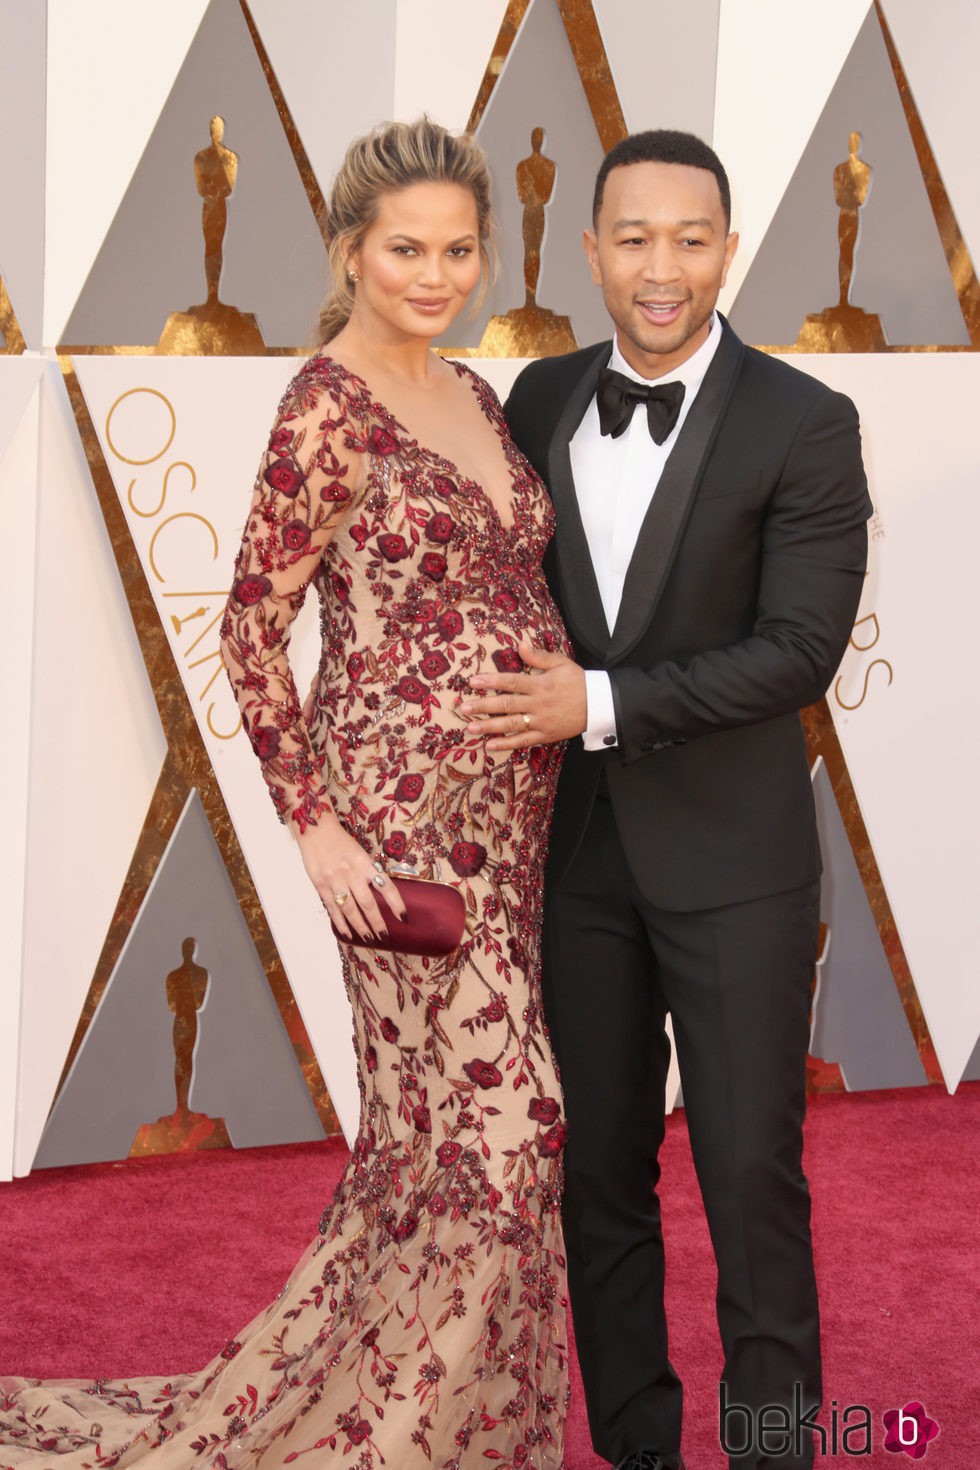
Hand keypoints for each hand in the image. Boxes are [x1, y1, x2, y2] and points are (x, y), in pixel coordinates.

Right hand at [296, 814, 407, 940]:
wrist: (316, 830)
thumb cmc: (341, 841)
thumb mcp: (360, 853)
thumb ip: (369, 871)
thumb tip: (382, 894)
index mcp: (365, 862)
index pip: (386, 886)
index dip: (396, 903)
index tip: (403, 918)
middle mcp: (351, 872)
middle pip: (368, 903)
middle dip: (377, 922)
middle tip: (384, 935)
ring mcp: (334, 880)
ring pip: (350, 909)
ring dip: (360, 926)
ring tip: (368, 938)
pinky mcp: (320, 885)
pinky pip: (332, 908)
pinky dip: (340, 922)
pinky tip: (347, 933)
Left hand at [460, 636, 586, 749]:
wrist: (599, 705)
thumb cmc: (578, 681)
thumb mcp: (561, 663)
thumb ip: (538, 656)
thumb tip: (519, 644)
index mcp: (540, 684)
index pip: (511, 682)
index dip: (491, 682)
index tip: (473, 682)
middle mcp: (538, 704)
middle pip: (506, 704)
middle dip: (484, 706)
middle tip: (464, 708)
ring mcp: (541, 721)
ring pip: (512, 724)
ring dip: (490, 726)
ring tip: (471, 727)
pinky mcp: (545, 735)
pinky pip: (524, 741)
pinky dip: (507, 744)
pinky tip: (491, 745)